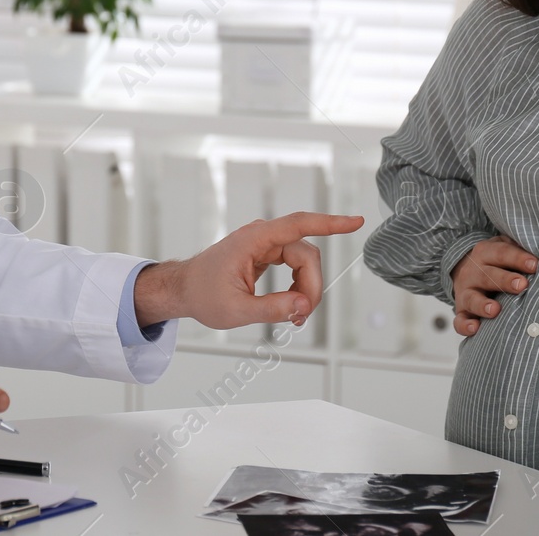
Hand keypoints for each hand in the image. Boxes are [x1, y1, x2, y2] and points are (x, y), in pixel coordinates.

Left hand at [134, 211, 364, 329]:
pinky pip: (294, 265)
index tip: (355, 221)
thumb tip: (304, 306)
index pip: (299, 225)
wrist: (184, 289)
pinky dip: (298, 286)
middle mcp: (262, 236)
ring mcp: (265, 244)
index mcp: (254, 240)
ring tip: (296, 316)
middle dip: (311, 286)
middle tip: (301, 317)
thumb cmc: (202, 294)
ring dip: (306, 288)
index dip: (330, 223)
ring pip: (303, 261)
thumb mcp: (236, 310)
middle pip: (306, 254)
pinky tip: (293, 306)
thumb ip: (272, 309)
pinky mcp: (266, 254)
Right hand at [450, 234, 537, 336]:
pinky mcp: (461, 311)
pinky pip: (460, 320)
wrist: (463, 268)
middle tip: (522, 285)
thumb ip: (521, 249)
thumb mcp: (504, 247)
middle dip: (505, 280)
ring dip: (482, 304)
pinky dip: (465, 325)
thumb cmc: (495, 261)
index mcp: (485, 253)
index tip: (535, 265)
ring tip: (495, 310)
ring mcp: (466, 292)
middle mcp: (473, 272)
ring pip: (472, 298)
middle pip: (488, 275)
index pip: (501, 253)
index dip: (518, 258)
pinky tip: (475, 328)